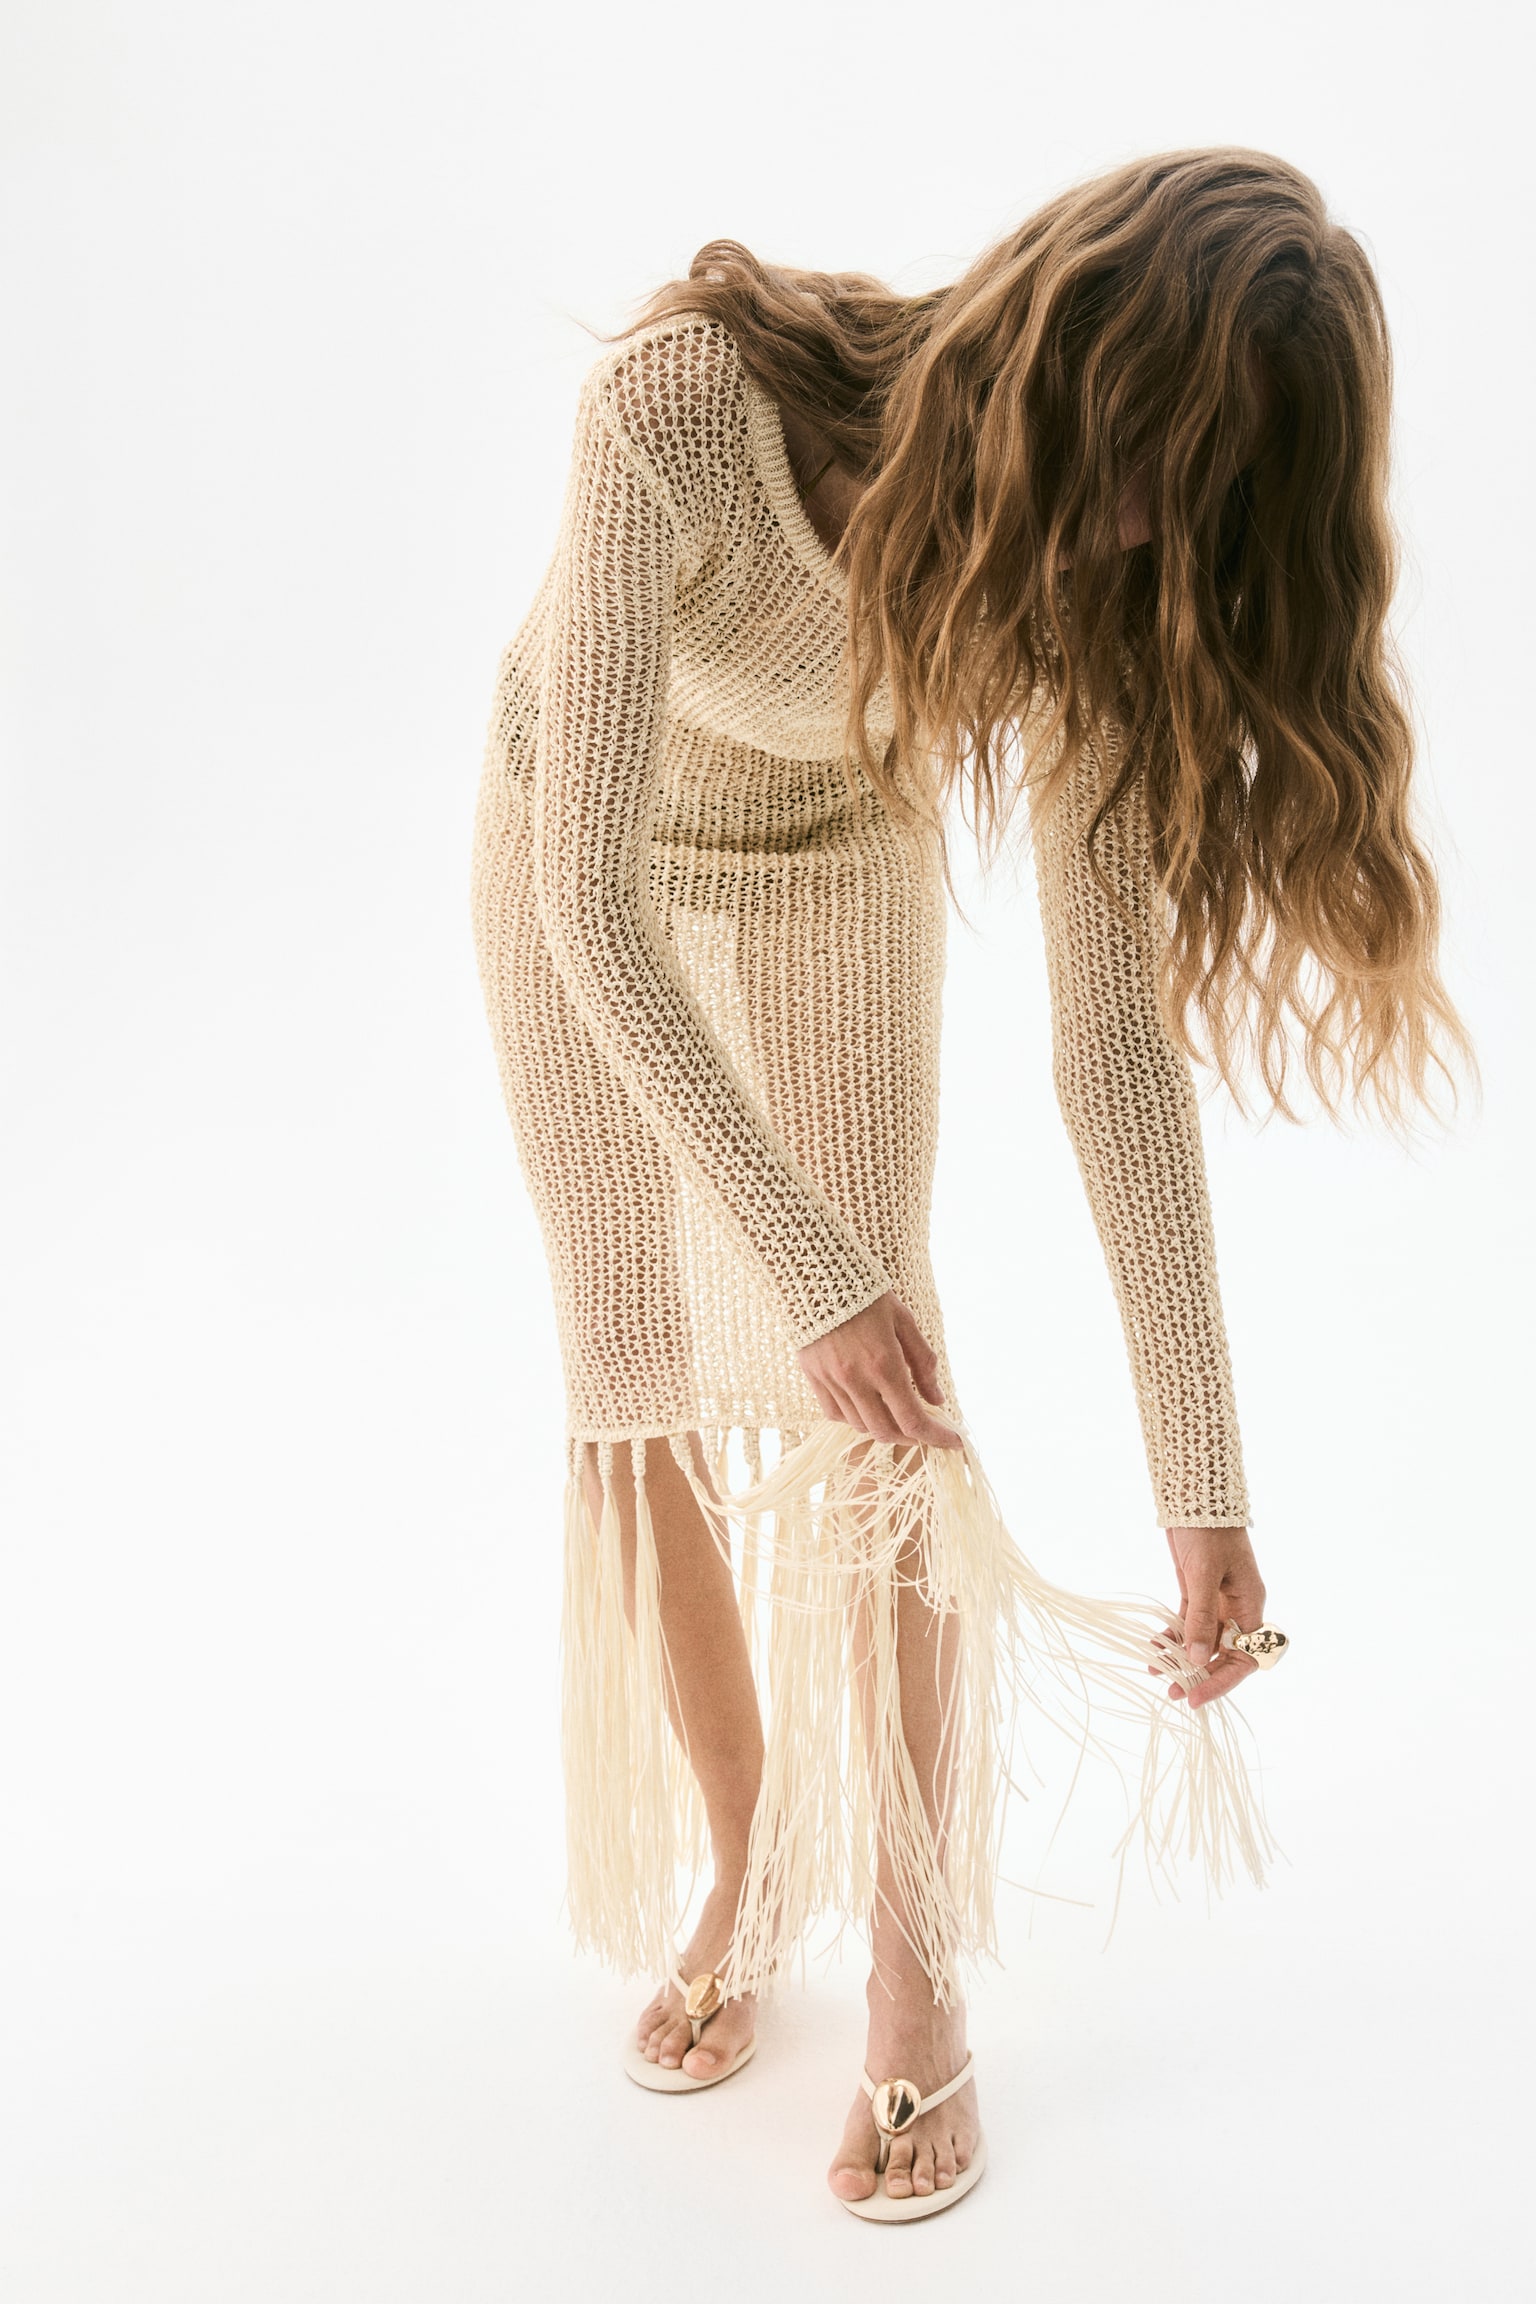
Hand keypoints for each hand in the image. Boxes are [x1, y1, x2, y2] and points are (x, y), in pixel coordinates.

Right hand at [798, 1291, 963, 1449]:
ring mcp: (832, 1381)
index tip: (954, 1442)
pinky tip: (865, 1404)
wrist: (816, 1276)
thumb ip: (923, 1363)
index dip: (936, 1437)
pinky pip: (834, 1414)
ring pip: (859, 1426)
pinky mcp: (813, 1378)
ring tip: (894, 1411)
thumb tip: (937, 1399)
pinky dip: (854, 1417)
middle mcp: (856, 1380)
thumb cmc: (867, 1295)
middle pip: (886, 1431)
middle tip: (925, 1428)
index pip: (913, 1420)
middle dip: (910, 1437)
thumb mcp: (904, 1322)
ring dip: (883, 1427)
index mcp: (884, 1364)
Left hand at [1157, 1524, 1267, 1708]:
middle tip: (1174, 1694)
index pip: (1245, 1656)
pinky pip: (1187, 1623)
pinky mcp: (1196, 1591)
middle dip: (1200, 1675)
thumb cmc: (1209, 1531)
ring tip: (1157, 1675)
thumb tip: (1196, 1659)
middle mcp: (1237, 1608)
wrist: (1196, 1496)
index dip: (1223, 1679)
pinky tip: (1154, 1648)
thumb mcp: (1203, 1574)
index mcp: (1251, 1605)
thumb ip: (1201, 1616)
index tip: (1197, 1696)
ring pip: (1202, 1641)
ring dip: (1182, 1659)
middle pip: (1223, 1653)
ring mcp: (1217, 1601)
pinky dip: (1172, 1637)